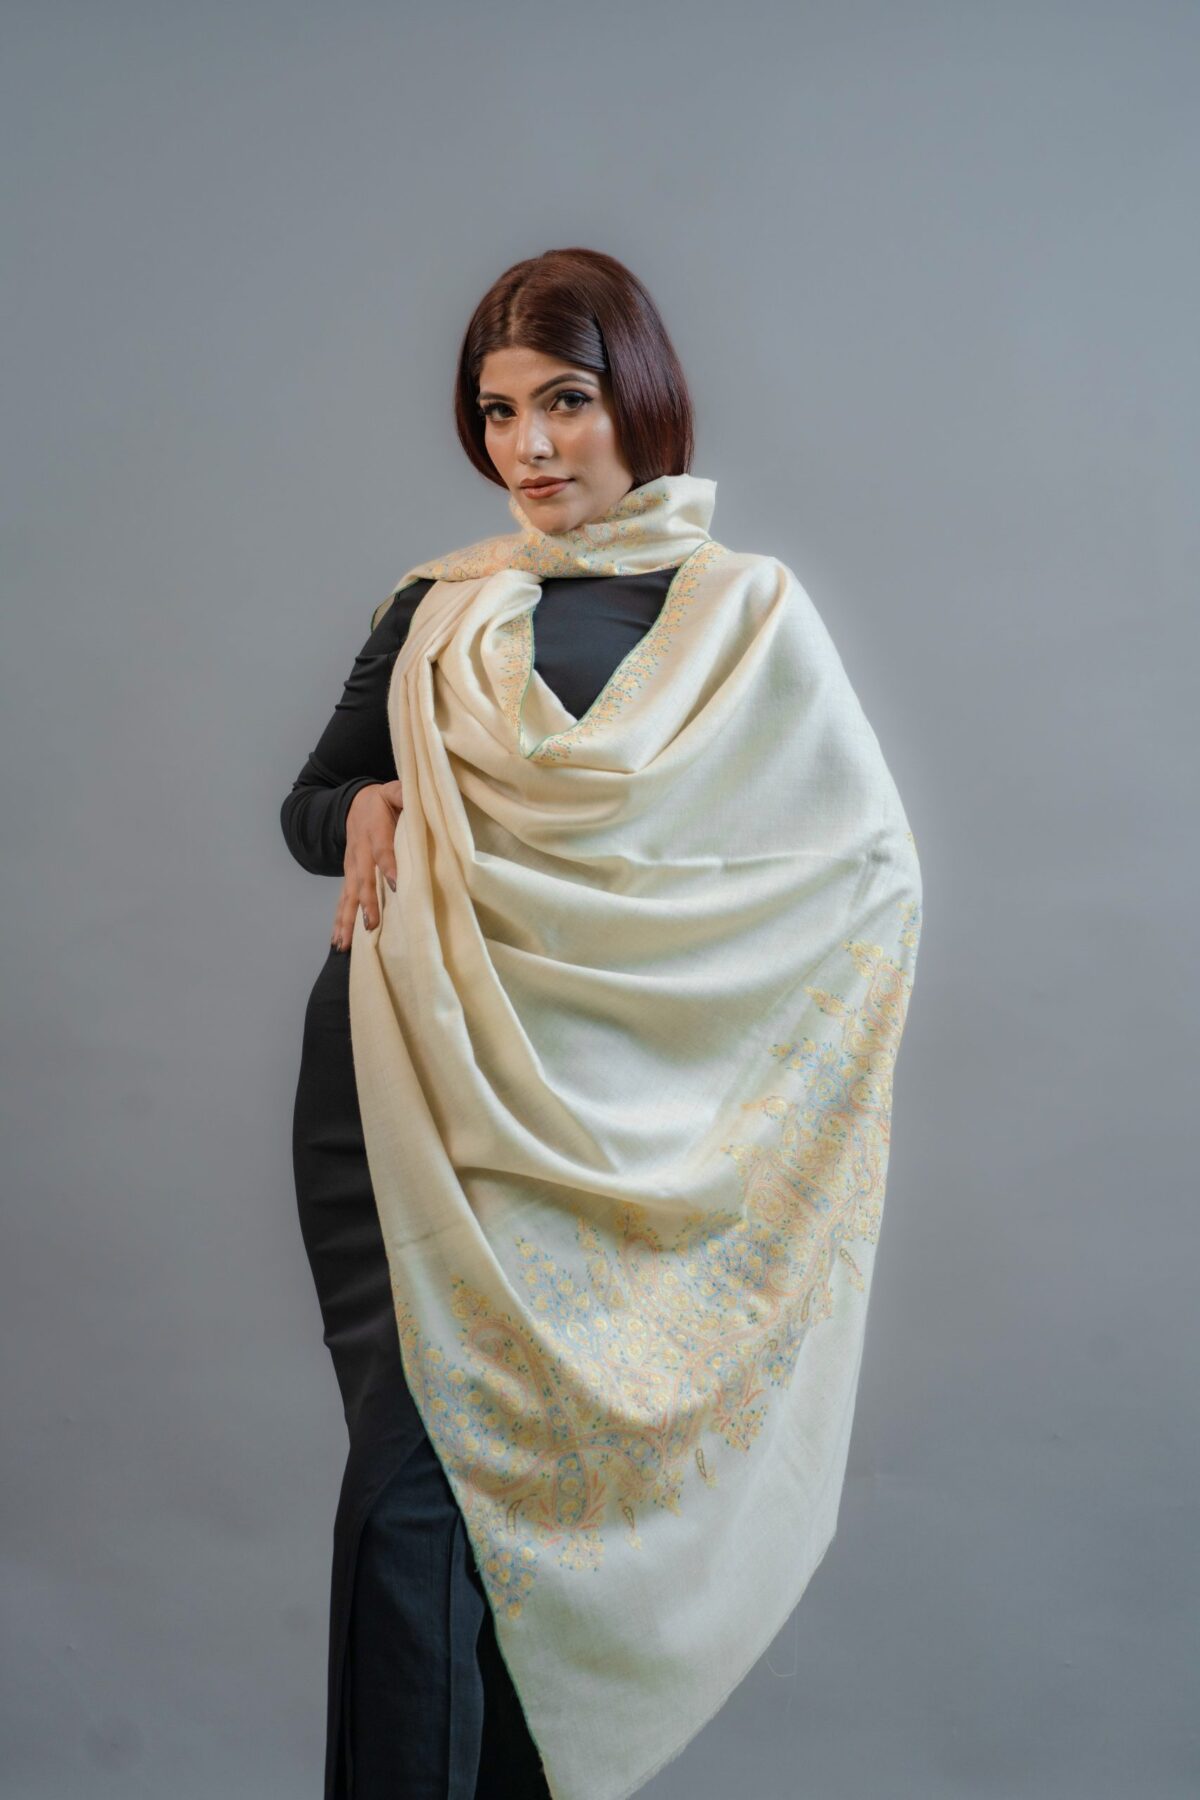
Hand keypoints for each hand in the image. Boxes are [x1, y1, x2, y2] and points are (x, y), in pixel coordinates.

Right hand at [331, 780, 403, 949]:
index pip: (382, 850)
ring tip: (344, 943)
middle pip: (363, 880)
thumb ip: (403, 794)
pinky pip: (343, 899)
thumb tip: (416, 798)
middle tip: (370, 925)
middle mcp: (360, 852)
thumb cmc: (381, 801)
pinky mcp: (349, 876)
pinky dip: (340, 920)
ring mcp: (352, 866)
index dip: (388, 866)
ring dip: (346, 919)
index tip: (395, 885)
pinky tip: (338, 940)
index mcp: (375, 831)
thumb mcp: (394, 791)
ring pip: (349, 895)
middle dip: (366, 903)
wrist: (353, 803)